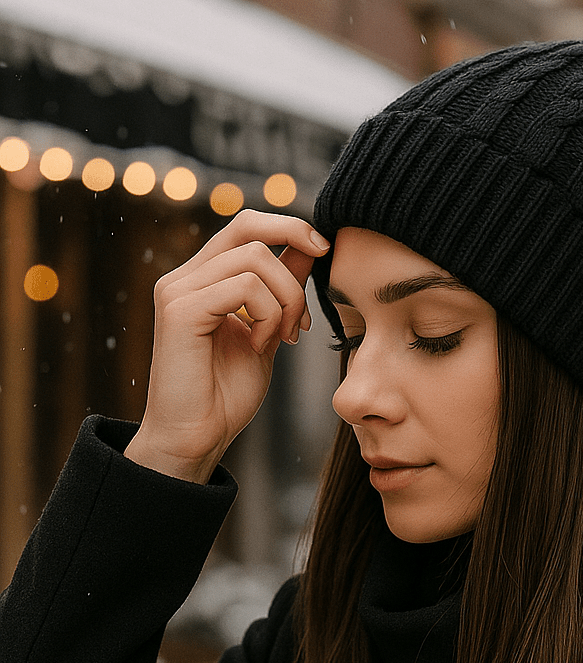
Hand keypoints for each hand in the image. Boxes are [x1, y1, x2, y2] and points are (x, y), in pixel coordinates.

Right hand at [124, 210, 330, 482]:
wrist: (196, 437)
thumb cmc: (226, 394)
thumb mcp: (268, 332)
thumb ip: (281, 291)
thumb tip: (309, 248)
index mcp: (203, 278)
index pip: (246, 225)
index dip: (290, 228)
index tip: (324, 250)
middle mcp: (185, 276)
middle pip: (249, 228)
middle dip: (294, 265)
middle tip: (303, 321)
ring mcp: (178, 289)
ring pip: (254, 259)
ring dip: (285, 300)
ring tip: (281, 340)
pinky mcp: (179, 309)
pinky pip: (242, 287)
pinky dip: (265, 316)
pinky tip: (260, 347)